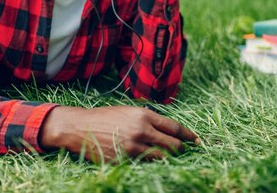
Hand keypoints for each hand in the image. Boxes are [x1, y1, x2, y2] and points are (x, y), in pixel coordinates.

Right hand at [39, 105, 198, 162]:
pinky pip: (145, 165)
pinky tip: (151, 162)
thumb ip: (148, 119)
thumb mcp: (128, 111)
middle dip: (181, 149)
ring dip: (168, 159)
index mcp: (144, 115)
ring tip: (169, 158)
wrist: (80, 127)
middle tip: (184, 151)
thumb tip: (167, 129)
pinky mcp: (125, 160)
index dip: (188, 135)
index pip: (174, 127)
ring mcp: (133, 147)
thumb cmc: (105, 118)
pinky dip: (151, 164)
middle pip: (172, 145)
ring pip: (162, 158)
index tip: (196, 140)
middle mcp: (141, 130)